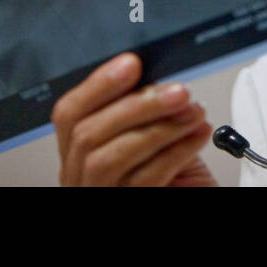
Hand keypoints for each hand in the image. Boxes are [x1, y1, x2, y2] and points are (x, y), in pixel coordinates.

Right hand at [52, 52, 216, 185]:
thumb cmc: (173, 174)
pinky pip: (146, 178)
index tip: (132, 64)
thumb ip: (144, 111)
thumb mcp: (152, 134)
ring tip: (193, 113)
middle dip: (138, 105)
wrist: (191, 199)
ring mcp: (99, 192)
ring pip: (111, 157)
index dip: (98, 85)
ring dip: (159, 128)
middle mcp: (80, 175)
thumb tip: (155, 82)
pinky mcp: (127, 202)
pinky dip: (177, 152)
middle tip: (179, 92)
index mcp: (79, 150)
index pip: (69, 114)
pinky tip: (197, 135)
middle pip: (88, 135)